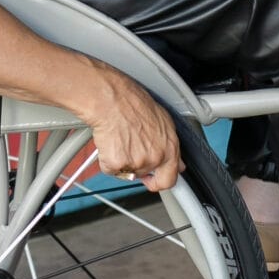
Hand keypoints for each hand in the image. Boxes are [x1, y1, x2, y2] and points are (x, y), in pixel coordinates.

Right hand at [83, 73, 183, 193]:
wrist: (110, 99)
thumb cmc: (131, 101)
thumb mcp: (161, 119)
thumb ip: (167, 143)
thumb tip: (173, 157)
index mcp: (170, 146)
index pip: (171, 178)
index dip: (160, 180)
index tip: (154, 180)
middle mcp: (156, 156)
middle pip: (145, 174)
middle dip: (137, 167)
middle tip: (128, 153)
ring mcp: (138, 162)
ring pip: (127, 171)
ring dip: (121, 159)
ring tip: (118, 137)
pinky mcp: (118, 164)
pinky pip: (110, 169)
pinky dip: (106, 158)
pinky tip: (109, 141)